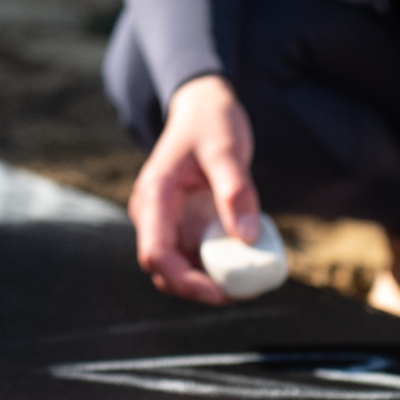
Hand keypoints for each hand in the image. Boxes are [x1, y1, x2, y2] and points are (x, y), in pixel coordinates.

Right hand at [128, 75, 261, 303]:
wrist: (201, 107)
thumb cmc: (210, 123)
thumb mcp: (227, 150)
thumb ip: (235, 192)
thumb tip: (247, 239)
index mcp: (154, 197)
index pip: (156, 254)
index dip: (184, 280)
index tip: (219, 291)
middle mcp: (152, 215)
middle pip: (163, 271)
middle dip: (197, 288)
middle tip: (240, 292)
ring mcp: (164, 222)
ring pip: (176, 269)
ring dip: (206, 282)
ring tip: (246, 282)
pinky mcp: (180, 225)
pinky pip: (192, 256)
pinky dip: (214, 267)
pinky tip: (243, 263)